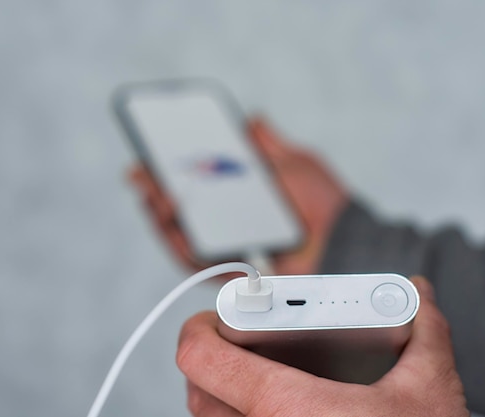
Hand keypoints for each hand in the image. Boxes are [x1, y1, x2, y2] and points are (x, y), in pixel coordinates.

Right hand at [128, 117, 348, 274]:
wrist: (343, 239)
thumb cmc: (323, 203)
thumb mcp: (294, 163)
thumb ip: (268, 145)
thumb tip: (252, 119)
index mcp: (240, 203)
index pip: (196, 190)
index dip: (170, 176)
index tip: (151, 159)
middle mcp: (229, 228)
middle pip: (181, 215)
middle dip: (155, 193)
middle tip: (141, 173)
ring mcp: (229, 252)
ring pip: (181, 238)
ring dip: (160, 216)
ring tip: (153, 193)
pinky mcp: (233, 274)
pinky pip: (196, 262)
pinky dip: (178, 241)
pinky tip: (169, 219)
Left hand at [176, 277, 468, 416]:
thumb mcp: (430, 390)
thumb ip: (423, 331)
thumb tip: (417, 294)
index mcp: (288, 409)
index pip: (202, 360)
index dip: (198, 329)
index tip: (212, 317)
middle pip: (198, 392)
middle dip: (213, 360)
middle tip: (238, 341)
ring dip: (224, 394)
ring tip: (255, 374)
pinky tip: (274, 410)